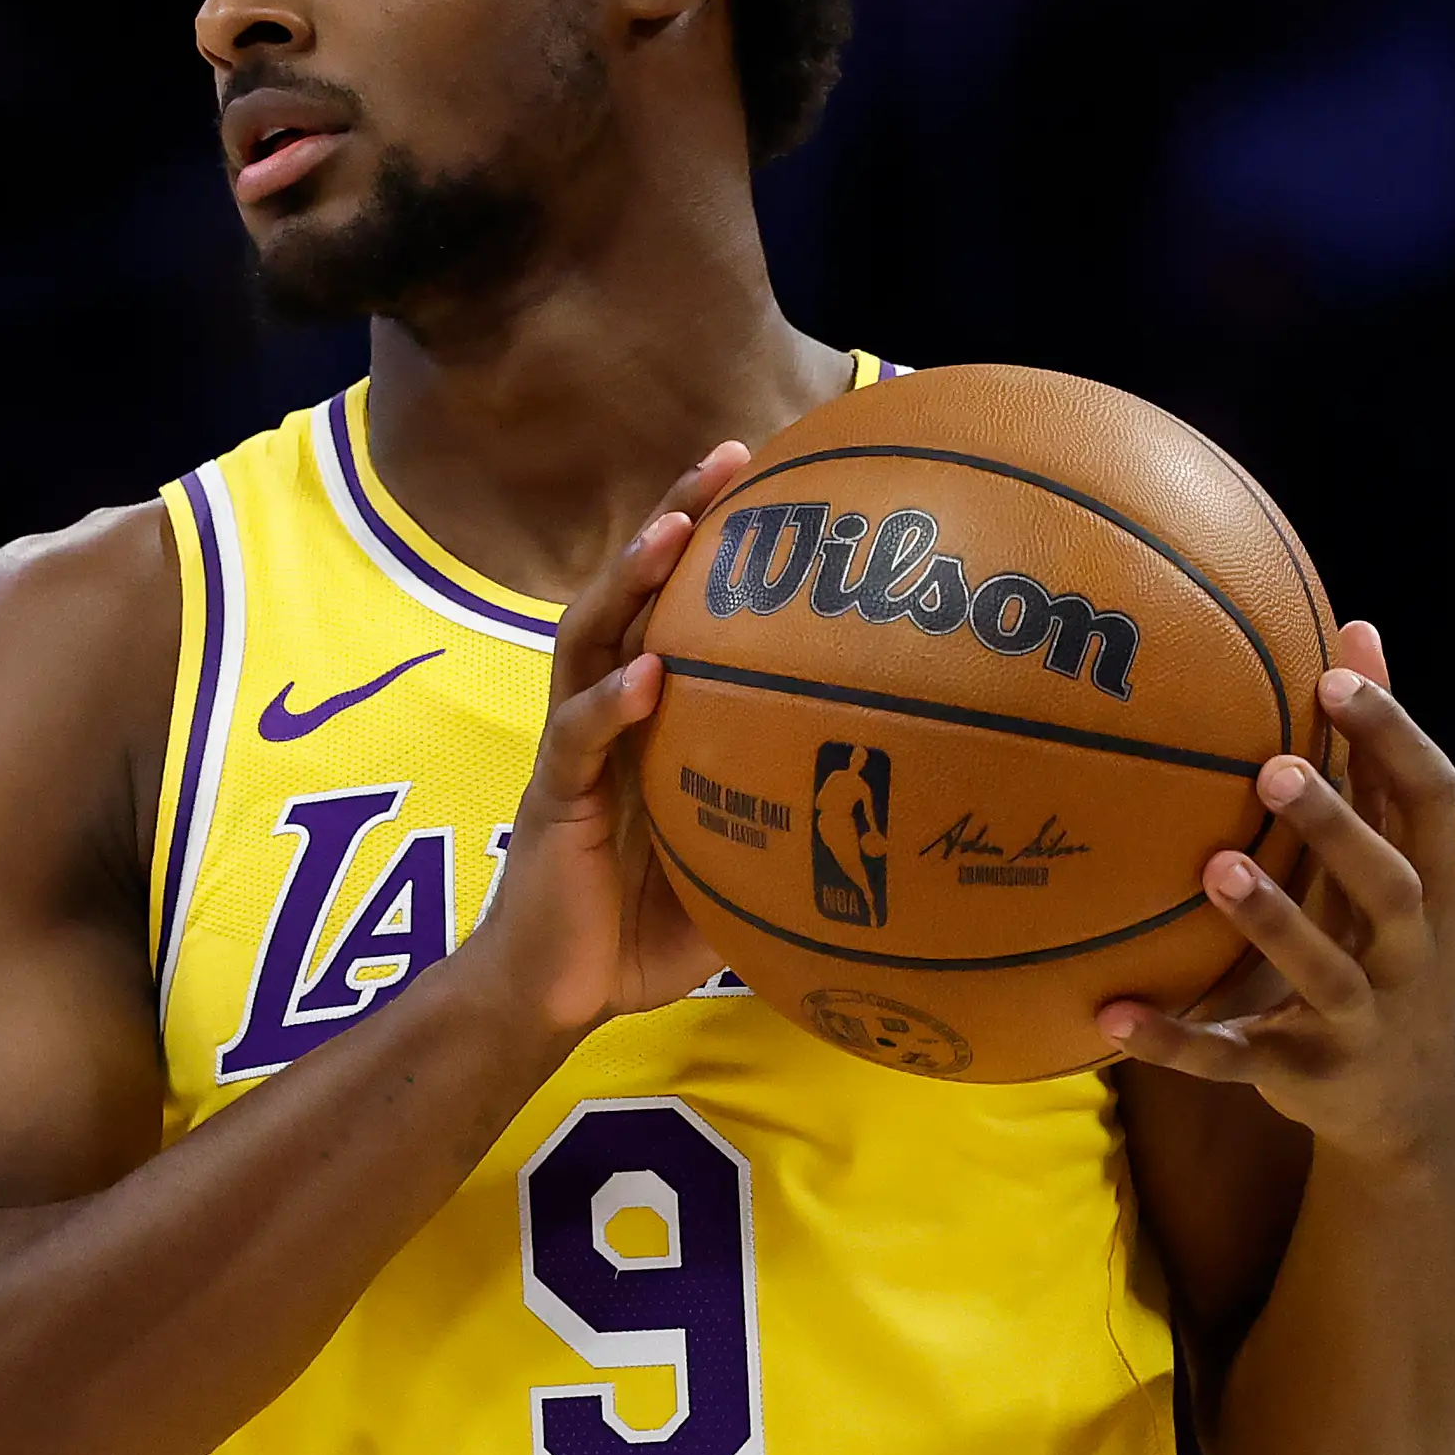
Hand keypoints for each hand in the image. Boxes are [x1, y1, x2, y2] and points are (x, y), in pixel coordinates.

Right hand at [459, 443, 749, 1037]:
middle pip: (632, 593)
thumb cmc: (644, 931)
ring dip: (629, 582)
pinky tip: (649, 678)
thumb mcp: (739, 871)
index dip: (714, 541)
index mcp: (650, 717)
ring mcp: (575, 748)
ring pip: (590, 639)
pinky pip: (579, 737)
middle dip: (674, 519)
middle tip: (726, 460)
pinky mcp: (552, 794)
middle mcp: (608, 711)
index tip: (773, 479)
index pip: (676, 606)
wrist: (554, 994)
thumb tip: (902, 821)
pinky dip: (612, 703)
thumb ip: (793, 828)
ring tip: (671, 534)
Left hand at [1097, 620, 1454, 1175]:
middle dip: (1338, 828)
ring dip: (1272, 922)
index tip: (1337, 678)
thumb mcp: (1399, 855)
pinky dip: (1175, 1042)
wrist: (1411, 1104)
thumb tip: (1358, 626)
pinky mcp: (1302, 1074)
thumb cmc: (1389, 941)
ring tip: (1212, 868)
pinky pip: (1234, 1060)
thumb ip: (1374, 757)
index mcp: (1435, 883)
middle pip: (1390, 884)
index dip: (1392, 735)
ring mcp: (1361, 1018)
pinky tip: (1110, 1017)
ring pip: (1321, 971)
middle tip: (1274, 769)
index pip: (1432, 798)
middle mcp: (1410, 951)